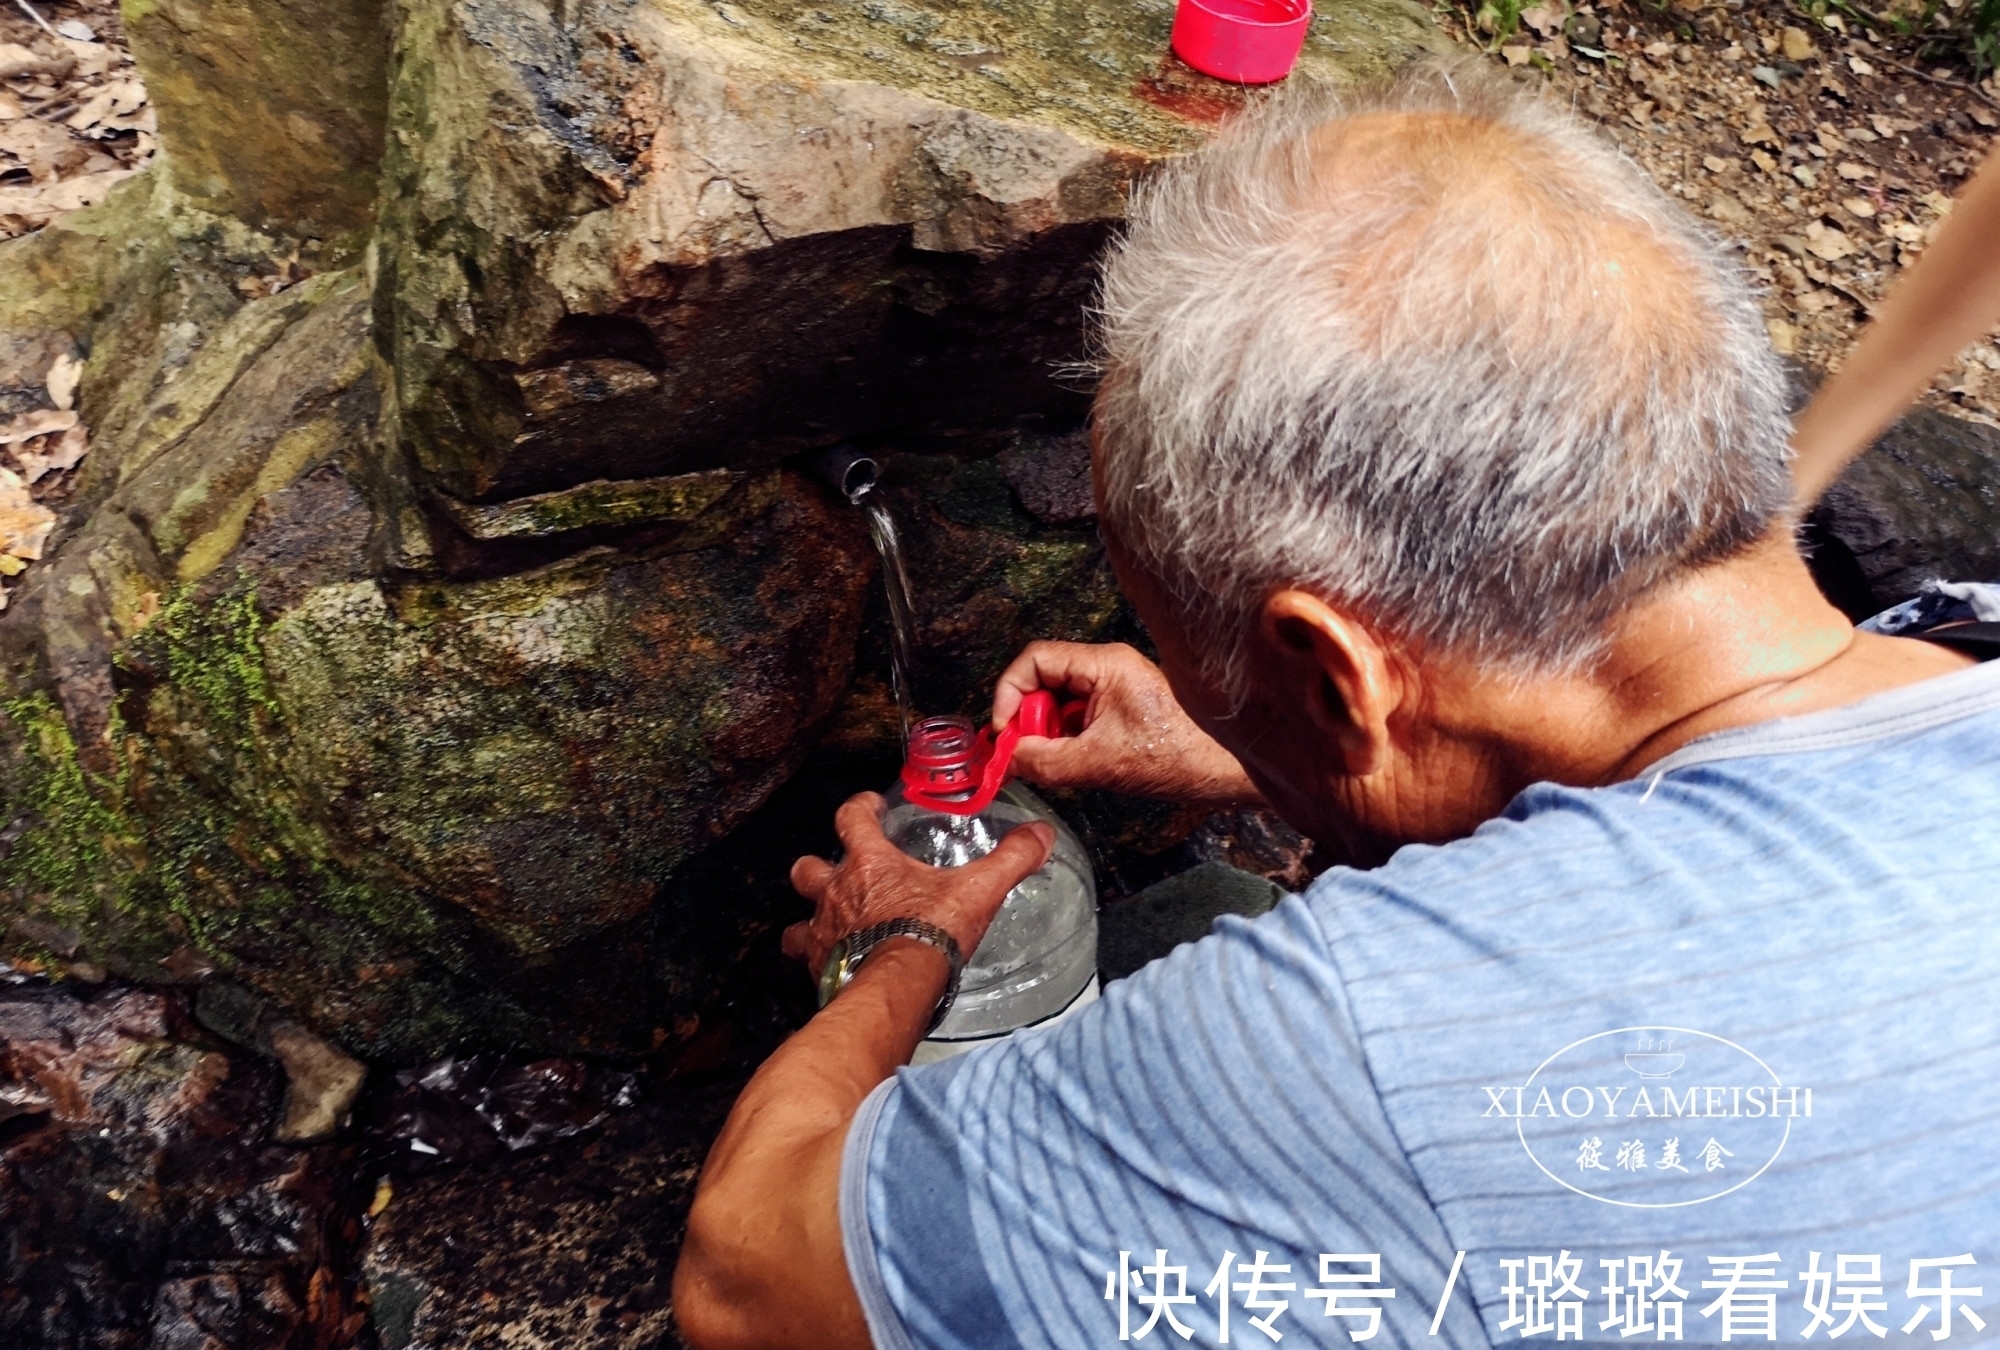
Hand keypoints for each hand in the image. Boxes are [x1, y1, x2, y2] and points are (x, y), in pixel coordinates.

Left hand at [783, 793, 1054, 976]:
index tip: (869, 807)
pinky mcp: (816, 968)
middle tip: (837, 873)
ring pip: (796, 919)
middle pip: (807, 867)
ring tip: (825, 928)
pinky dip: (813, 961)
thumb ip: (1010, 859)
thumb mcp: (978, 891)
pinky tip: (830, 968)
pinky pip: (803, 960)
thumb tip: (1039, 836)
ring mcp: (821, 932)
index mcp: (869, 864)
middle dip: (818, 868)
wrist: (896, 988)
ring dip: (808, 920)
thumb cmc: (928, 934)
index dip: (859, 808)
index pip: (851, 818)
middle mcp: (835, 893)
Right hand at [990, 641, 1263, 805]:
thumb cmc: (1181, 756)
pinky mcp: (1122, 710)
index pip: (1035, 660)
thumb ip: (1044, 761)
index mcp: (1105, 663)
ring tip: (1058, 764)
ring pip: (1060, 704)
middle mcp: (1109, 668)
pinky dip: (1068, 742)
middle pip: (1044, 682)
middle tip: (1026, 754)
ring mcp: (1116, 688)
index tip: (1003, 730)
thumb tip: (1007, 760)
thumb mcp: (1099, 763)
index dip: (1010, 693)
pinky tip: (1078, 765)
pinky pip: (1079, 719)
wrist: (1228, 770)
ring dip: (1049, 735)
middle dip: (1029, 720)